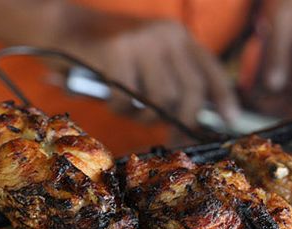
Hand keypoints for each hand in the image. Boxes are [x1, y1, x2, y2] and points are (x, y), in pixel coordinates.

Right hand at [64, 19, 238, 126]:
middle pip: (189, 92)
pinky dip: (118, 109)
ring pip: (160, 100)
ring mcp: (142, 41)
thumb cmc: (106, 54)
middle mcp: (165, 34)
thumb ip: (170, 79)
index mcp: (178, 35)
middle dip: (182, 121)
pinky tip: (109, 99)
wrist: (61, 27)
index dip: (223, 97)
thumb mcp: (147, 60)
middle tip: (173, 137)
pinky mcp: (116, 52)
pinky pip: (129, 100)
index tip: (231, 120)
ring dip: (143, 116)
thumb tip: (195, 118)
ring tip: (128, 110)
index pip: (210, 68)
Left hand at [248, 0, 291, 115]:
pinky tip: (252, 82)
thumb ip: (276, 57)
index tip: (282, 113)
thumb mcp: (278, 26)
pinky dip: (269, 79)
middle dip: (284, 100)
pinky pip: (283, 72)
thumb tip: (273, 86)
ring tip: (252, 94)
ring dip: (274, 93)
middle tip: (260, 105)